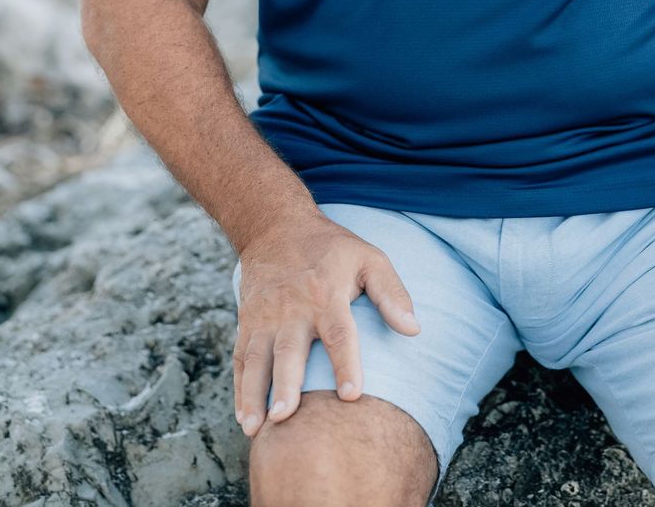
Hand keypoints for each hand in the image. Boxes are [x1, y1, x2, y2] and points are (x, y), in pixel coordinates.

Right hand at [233, 212, 421, 437]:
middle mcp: (293, 308)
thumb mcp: (368, 258)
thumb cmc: (331, 248)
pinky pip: (241, 358)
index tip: (351, 395)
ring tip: (255, 429)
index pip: (338, 332)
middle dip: (285, 385)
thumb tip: (414, 329)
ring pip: (257, 358)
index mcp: (327, 294)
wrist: (277, 226)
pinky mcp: (247, 321)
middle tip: (285, 418)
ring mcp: (265, 316)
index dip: (345, 363)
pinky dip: (240, 388)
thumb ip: (392, 292)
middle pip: (289, 350)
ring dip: (254, 394)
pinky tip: (244, 417)